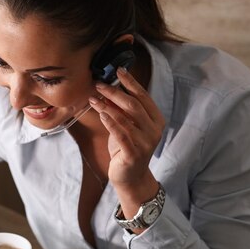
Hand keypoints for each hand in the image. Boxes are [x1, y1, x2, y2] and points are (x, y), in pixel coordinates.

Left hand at [88, 67, 164, 188]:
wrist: (130, 177)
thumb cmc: (126, 149)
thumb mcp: (125, 127)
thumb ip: (120, 111)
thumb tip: (107, 90)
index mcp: (156, 120)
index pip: (143, 96)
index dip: (131, 82)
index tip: (118, 70)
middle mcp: (154, 130)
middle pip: (134, 105)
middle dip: (115, 92)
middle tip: (99, 84)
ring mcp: (146, 142)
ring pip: (125, 118)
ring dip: (107, 106)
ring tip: (93, 98)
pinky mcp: (134, 154)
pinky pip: (121, 134)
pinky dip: (111, 123)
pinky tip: (101, 114)